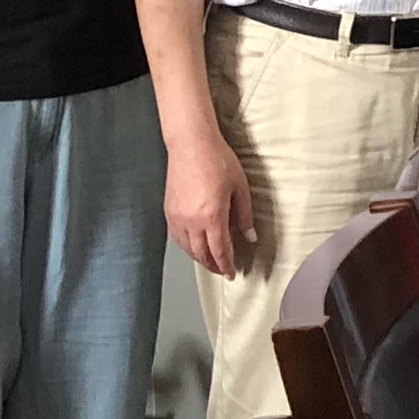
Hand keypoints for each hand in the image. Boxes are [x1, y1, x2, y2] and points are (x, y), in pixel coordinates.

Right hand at [165, 133, 255, 279]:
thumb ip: (244, 216)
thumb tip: (249, 237)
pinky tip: (193, 246)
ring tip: (210, 262)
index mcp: (212, 217)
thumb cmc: (217, 160)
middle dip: (213, 266)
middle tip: (222, 271)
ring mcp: (177, 217)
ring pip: (187, 248)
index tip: (232, 273)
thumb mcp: (240, 188)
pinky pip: (177, 237)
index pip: (220, 251)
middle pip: (202, 254)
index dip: (226, 265)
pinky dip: (187, 247)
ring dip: (199, 258)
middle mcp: (191, 222)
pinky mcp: (168, 211)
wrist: (191, 144)